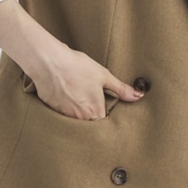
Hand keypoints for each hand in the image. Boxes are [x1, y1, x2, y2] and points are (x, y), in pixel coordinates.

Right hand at [0, 0, 143, 119]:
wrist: (49, 62)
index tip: (106, 111)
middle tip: (91, 103)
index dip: (106, 118)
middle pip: (90, 125)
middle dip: (92, 118)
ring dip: (79, 114)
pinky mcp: (51, 111)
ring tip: (78, 98)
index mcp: (95, 112)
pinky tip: (66, 96)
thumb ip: (121, 89)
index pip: (104, 125)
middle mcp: (79, 119)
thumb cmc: (77, 67)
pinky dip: (65, 109)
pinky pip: (62, 116)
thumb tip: (138, 96)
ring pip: (75, 121)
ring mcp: (64, 117)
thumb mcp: (104, 76)